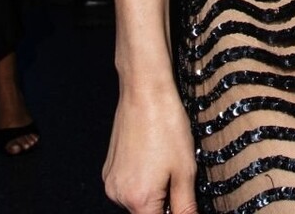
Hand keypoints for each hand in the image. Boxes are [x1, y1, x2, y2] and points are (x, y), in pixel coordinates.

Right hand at [104, 80, 197, 213]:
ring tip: (166, 166)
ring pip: (137, 202)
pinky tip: (153, 161)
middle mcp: (118, 194)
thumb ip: (186, 207)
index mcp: (138, 199)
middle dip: (165, 206)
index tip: (182, 203)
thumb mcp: (185, 171)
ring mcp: (110, 181)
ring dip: (153, 195)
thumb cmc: (166, 125)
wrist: (144, 91)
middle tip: (178, 182)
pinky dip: (142, 182)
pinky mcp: (108, 169)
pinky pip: (127, 187)